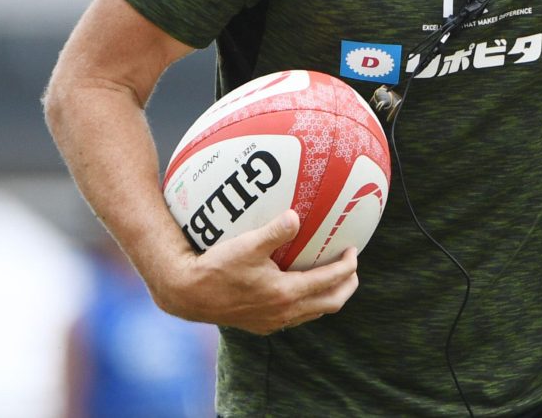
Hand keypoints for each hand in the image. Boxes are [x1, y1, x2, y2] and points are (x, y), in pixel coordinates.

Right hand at [147, 209, 359, 334]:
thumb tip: (296, 215)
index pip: (330, 281)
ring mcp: (272, 322)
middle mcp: (283, 313)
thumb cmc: (216, 267)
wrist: (187, 295)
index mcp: (286, 294)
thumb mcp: (247, 244)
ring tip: (333, 278)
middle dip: (347, 286)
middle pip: (330, 303)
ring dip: (328, 296)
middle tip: (352, 268)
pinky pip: (295, 317)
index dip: (347, 266)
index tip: (353, 251)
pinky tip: (300, 289)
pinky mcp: (260, 326)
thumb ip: (275, 230)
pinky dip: (308, 304)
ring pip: (313, 313)